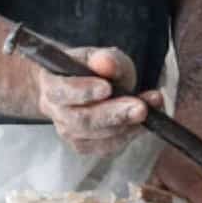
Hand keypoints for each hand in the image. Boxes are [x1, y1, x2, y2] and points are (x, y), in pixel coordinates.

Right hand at [36, 46, 163, 155]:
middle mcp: (53, 109)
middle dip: (113, 114)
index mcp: (51, 80)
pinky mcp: (82, 145)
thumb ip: (106, 59)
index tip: (107, 87)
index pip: (61, 90)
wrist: (89, 84)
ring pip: (94, 136)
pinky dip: (125, 135)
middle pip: (79, 119)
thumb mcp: (102, 55)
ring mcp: (66, 130)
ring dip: (126, 125)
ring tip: (151, 109)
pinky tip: (141, 123)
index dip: (83, 91)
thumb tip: (106, 62)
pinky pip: (104, 147)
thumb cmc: (94, 67)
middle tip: (141, 107)